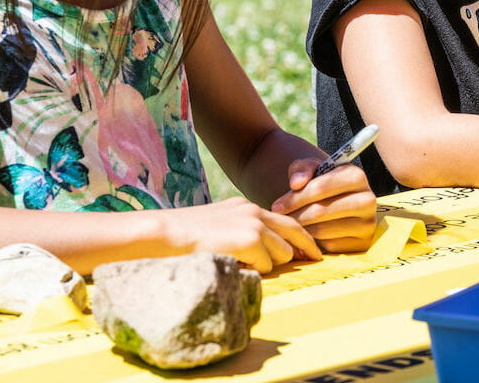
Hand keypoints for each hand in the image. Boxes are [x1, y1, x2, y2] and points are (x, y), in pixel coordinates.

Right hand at [179, 196, 320, 272]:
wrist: (165, 234)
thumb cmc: (185, 237)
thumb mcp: (219, 225)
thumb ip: (242, 231)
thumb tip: (263, 250)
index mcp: (247, 207)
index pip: (286, 221)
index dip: (302, 238)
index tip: (313, 251)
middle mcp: (254, 211)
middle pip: (294, 233)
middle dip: (303, 249)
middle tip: (314, 259)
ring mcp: (254, 224)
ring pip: (282, 253)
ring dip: (269, 264)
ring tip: (245, 264)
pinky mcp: (249, 240)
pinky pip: (267, 265)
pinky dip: (255, 271)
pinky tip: (236, 265)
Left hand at [271, 159, 377, 253]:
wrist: (339, 202)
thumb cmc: (322, 184)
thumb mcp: (312, 169)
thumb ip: (301, 169)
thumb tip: (296, 183)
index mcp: (356, 176)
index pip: (320, 188)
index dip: (295, 198)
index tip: (277, 206)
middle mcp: (368, 199)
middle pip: (320, 211)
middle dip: (295, 215)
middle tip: (279, 219)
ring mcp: (367, 223)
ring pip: (322, 230)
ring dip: (301, 229)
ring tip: (290, 224)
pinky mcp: (362, 243)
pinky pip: (329, 246)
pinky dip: (314, 242)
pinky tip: (306, 234)